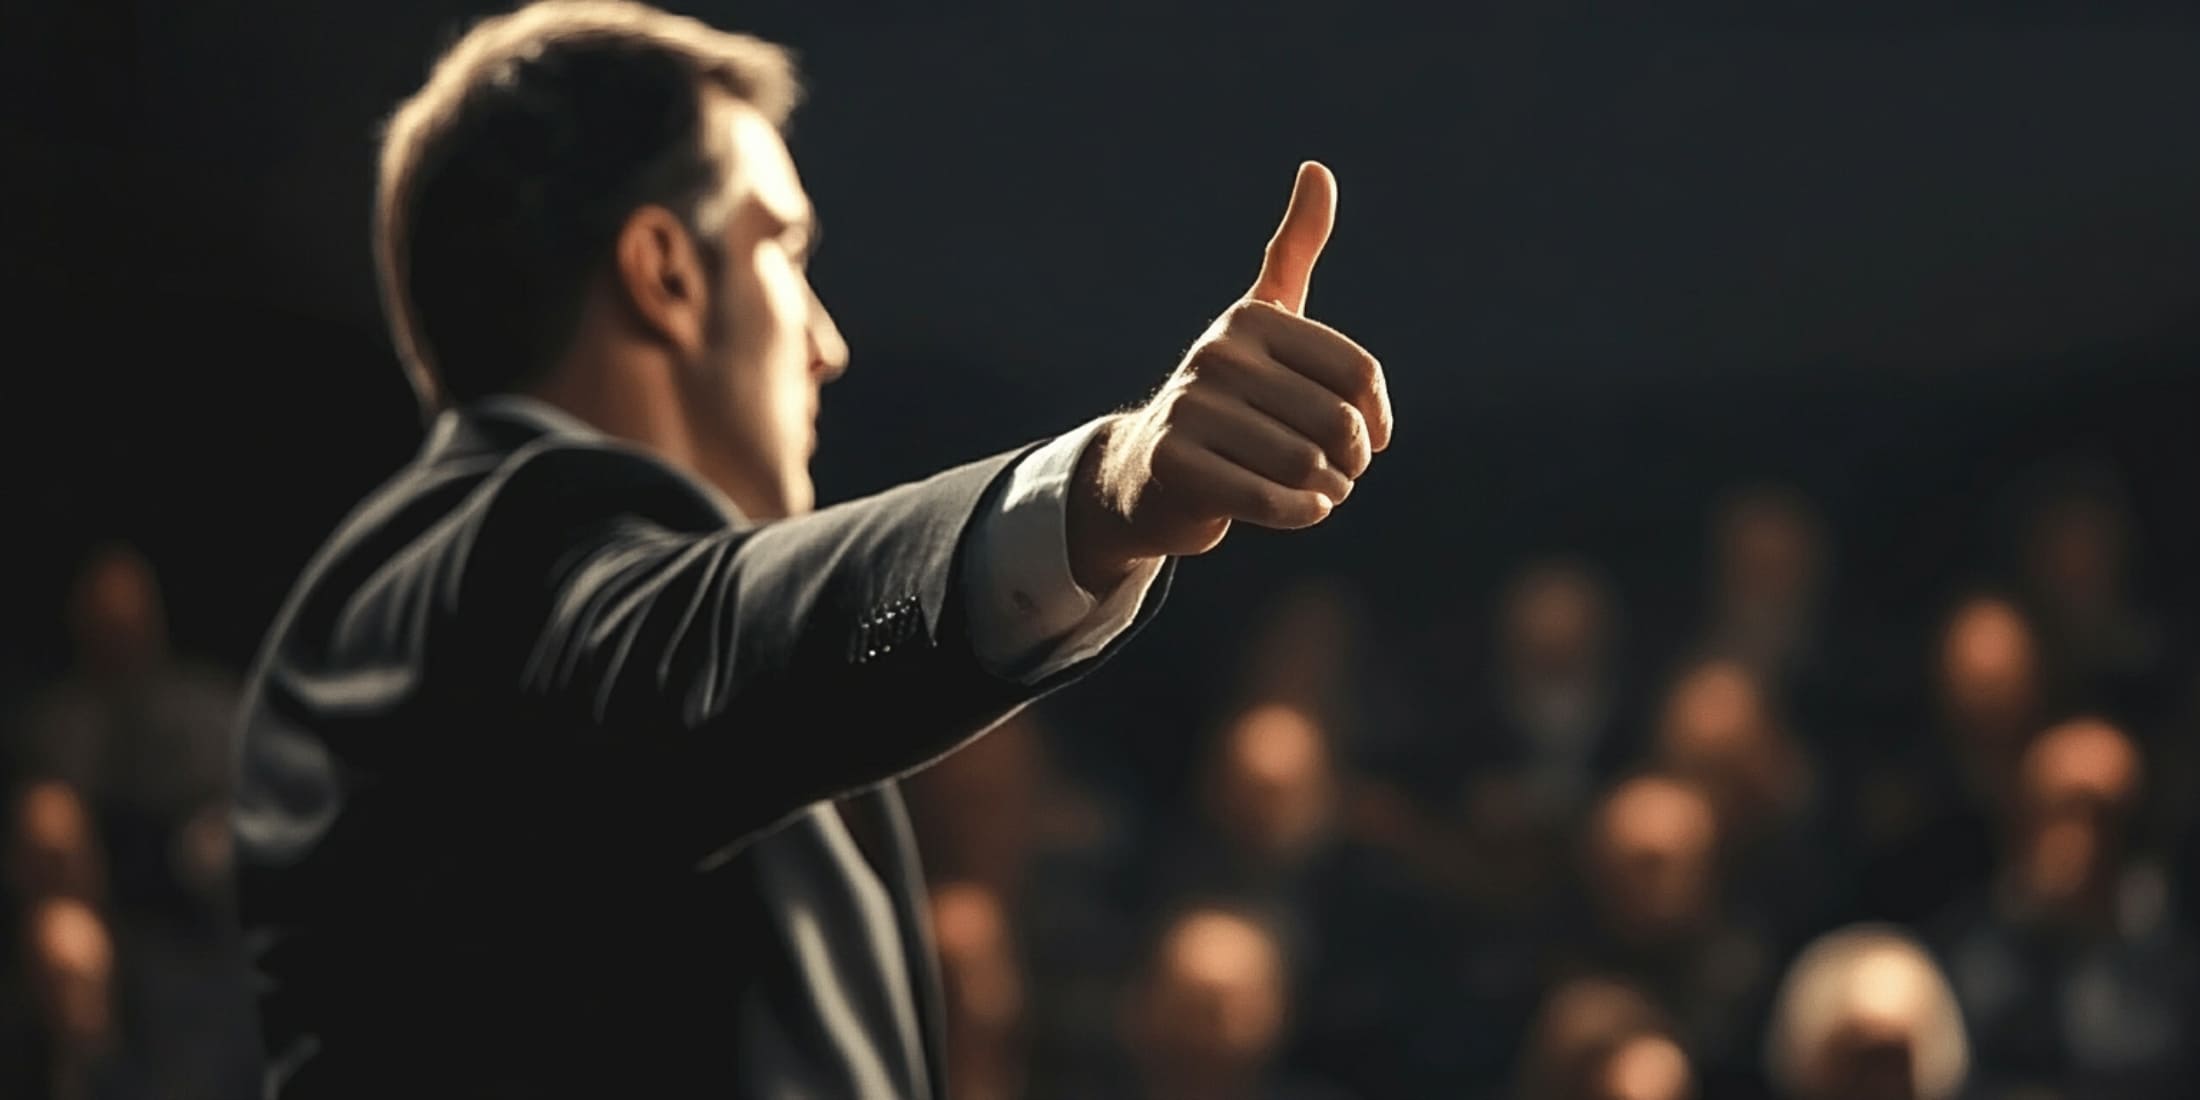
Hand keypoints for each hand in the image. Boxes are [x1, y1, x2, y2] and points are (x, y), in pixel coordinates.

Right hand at [1069, 161, 1392, 591]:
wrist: (1149, 471)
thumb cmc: (1229, 398)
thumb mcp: (1264, 322)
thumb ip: (1293, 250)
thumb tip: (1317, 168)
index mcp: (1251, 320)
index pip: (1358, 373)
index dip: (1377, 417)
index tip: (1370, 437)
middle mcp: (1217, 355)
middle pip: (1335, 423)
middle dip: (1350, 461)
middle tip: (1338, 473)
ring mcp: (1189, 408)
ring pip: (1306, 464)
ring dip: (1327, 491)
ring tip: (1318, 491)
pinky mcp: (1175, 462)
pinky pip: (1271, 498)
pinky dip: (1301, 513)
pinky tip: (1304, 510)